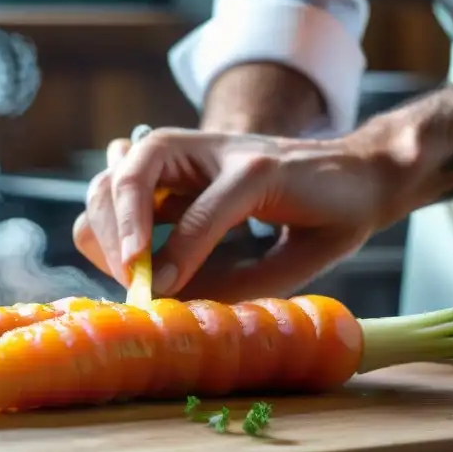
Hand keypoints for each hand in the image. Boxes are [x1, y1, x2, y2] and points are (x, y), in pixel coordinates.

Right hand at [72, 127, 393, 301]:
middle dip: (119, 238)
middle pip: (124, 183)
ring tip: (133, 274)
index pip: (198, 214)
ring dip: (104, 232)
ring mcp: (176, 152)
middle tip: (137, 285)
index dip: (175, 256)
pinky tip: (134, 255)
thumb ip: (250, 280)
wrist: (348, 169)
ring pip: (105, 185)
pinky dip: (105, 225)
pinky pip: (109, 191)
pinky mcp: (160, 168)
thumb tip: (179, 304)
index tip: (156, 292)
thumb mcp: (313, 251)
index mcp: (252, 168)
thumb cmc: (336, 210)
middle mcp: (204, 148)